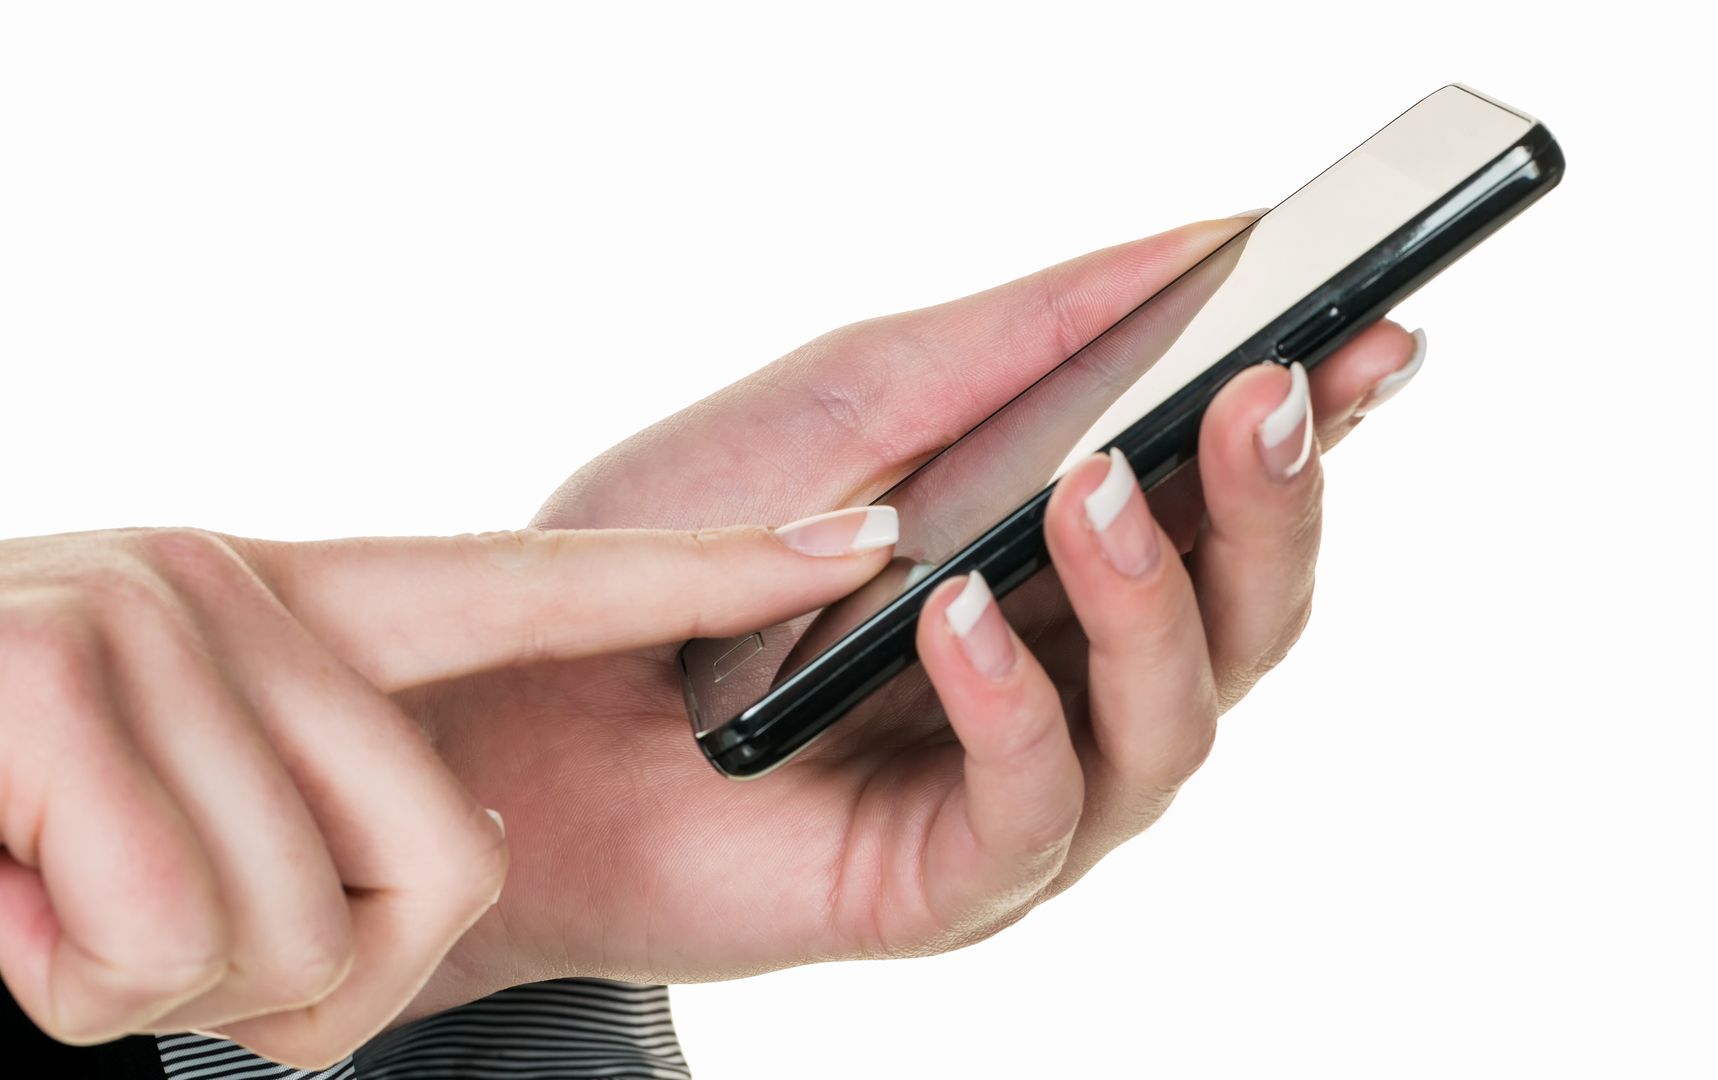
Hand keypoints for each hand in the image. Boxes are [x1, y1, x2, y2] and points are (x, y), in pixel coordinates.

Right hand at [0, 522, 891, 1065]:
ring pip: (279, 929)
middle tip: (140, 948)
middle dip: (303, 982)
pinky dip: (51, 978)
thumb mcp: (162, 818)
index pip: (544, 584)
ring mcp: (139, 617)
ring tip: (43, 911)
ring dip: (151, 991)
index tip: (860, 541)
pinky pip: (154, 933)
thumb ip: (304, 829)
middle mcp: (231, 586)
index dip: (710, 576)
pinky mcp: (37, 676)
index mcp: (287, 605)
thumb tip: (411, 895)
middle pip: (433, 866)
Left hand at [408, 215, 1427, 1008]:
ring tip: (1099, 487)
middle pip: (1246, 615)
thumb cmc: (679, 547)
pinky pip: (1031, 806)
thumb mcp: (853, 398)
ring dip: (1153, 595)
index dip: (1320, 425)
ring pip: (1175, 719)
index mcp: (1067, 568)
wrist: (513, 712)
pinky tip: (959, 611)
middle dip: (1272, 502)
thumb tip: (1199, 239)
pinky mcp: (947, 882)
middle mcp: (1076, 684)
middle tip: (1274, 390)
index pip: (1232, 501)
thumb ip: (1021, 333)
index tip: (1377, 329)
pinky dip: (1012, 704)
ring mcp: (1026, 791)